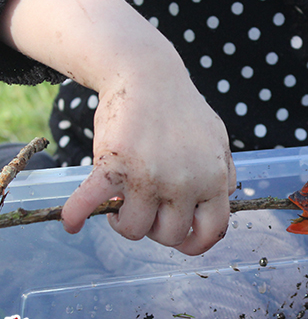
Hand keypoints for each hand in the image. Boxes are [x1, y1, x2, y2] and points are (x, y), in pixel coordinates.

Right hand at [1, 0, 235, 254]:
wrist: (148, 75)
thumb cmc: (182, 110)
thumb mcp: (218, 140)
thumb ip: (224, 173)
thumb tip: (223, 199)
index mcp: (212, 179)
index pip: (212, 231)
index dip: (195, 243)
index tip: (181, 241)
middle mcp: (184, 182)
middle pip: (168, 235)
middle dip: (155, 228)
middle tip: (147, 207)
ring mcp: (149, 175)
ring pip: (133, 228)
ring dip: (123, 220)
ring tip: (121, 201)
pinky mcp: (114, 163)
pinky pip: (90, 202)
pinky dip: (76, 215)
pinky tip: (72, 223)